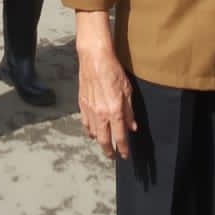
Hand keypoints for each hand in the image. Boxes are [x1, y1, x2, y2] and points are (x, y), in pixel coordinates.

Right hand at [75, 13, 136, 159]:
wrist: (94, 58)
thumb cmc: (113, 71)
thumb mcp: (127, 90)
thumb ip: (130, 111)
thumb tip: (132, 127)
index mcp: (114, 111)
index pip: (120, 136)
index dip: (123, 148)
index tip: (125, 156)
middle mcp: (101, 114)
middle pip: (104, 140)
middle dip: (109, 151)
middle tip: (113, 156)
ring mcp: (90, 110)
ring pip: (94, 133)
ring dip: (100, 141)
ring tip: (105, 144)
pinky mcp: (82, 104)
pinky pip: (85, 123)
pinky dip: (89, 131)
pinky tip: (93, 133)